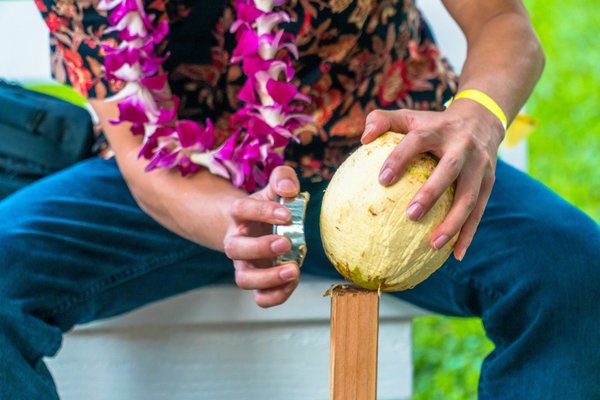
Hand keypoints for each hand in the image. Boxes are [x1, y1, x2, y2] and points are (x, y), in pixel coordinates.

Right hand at [223, 166, 300, 307]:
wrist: (256, 227)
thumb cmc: (270, 207)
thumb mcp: (274, 188)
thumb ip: (283, 179)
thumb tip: (289, 190)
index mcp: (239, 215)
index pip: (242, 210)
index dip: (263, 212)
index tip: (288, 214)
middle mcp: (236, 242)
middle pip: (235, 249)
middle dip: (261, 247)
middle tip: (286, 242)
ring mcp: (245, 264)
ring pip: (244, 278)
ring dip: (267, 278)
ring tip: (293, 270)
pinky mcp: (257, 281)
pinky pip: (259, 297)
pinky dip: (275, 296)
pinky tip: (292, 283)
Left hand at [361, 100, 504, 260]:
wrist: (482, 119)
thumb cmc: (433, 124)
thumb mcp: (410, 117)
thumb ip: (383, 121)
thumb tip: (362, 138)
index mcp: (438, 130)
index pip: (418, 141)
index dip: (400, 158)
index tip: (382, 180)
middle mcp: (462, 146)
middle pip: (449, 170)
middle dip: (432, 193)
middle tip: (411, 215)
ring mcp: (480, 165)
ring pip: (469, 196)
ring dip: (454, 222)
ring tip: (433, 245)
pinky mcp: (489, 182)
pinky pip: (479, 211)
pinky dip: (468, 234)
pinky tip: (455, 255)